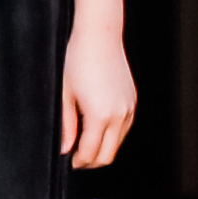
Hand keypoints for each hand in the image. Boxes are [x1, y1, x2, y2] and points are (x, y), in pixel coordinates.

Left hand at [60, 22, 137, 170]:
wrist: (99, 36)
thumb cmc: (77, 60)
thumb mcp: (65, 94)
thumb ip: (66, 125)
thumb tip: (64, 148)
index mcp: (100, 115)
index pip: (91, 153)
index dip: (78, 162)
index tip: (68, 161)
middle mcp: (119, 115)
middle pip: (108, 155)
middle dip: (91, 161)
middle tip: (75, 157)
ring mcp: (129, 109)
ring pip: (118, 144)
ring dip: (102, 148)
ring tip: (83, 141)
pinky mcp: (133, 102)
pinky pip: (124, 129)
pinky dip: (111, 135)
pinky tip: (96, 127)